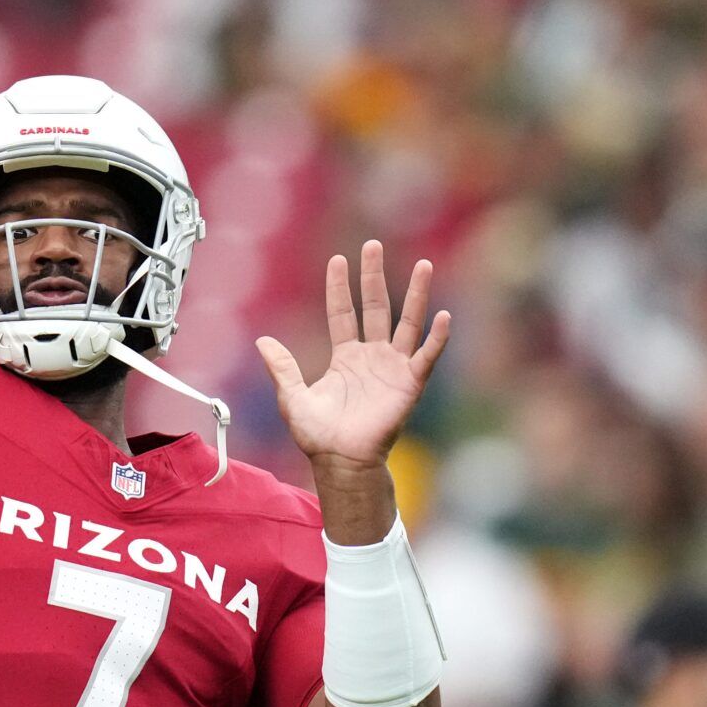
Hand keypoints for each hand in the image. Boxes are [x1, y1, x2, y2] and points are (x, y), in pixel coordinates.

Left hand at [256, 241, 450, 476]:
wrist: (342, 462)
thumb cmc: (318, 436)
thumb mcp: (293, 398)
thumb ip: (282, 368)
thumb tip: (263, 341)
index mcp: (345, 356)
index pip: (343, 313)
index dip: (340, 287)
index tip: (337, 260)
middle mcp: (372, 356)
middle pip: (376, 307)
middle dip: (374, 276)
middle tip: (373, 245)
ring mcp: (393, 367)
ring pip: (407, 323)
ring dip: (416, 295)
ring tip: (424, 265)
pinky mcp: (409, 384)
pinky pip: (426, 356)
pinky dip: (436, 337)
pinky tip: (443, 315)